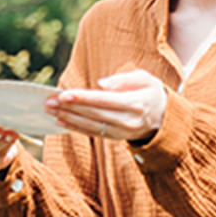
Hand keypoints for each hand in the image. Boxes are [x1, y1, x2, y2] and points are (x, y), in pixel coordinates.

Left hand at [47, 69, 167, 141]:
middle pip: (94, 114)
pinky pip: (93, 133)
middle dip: (70, 108)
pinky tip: (60, 121)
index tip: (64, 94)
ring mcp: (122, 132)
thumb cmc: (152, 92)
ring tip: (49, 110)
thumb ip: (124, 79)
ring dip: (68, 118)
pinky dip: (75, 128)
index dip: (83, 98)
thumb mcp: (145, 79)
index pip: (104, 101)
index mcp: (135, 104)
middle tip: (49, 101)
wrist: (166, 118)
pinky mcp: (116, 138)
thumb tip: (101, 84)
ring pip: (91, 126)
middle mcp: (128, 121)